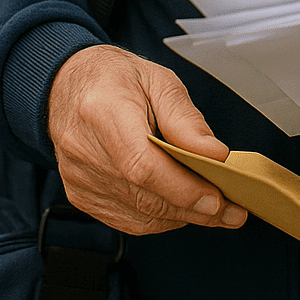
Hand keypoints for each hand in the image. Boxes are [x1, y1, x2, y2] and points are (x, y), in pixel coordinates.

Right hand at [47, 45, 246, 235]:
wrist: (67, 85)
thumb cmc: (115, 79)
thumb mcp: (159, 81)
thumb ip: (186, 119)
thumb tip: (215, 155)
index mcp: (104, 111)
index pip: (143, 166)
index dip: (182, 188)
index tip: (217, 199)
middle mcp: (84, 150)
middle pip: (144, 195)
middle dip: (194, 208)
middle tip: (232, 212)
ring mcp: (79, 177)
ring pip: (138, 215)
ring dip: (181, 217)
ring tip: (215, 211)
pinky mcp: (80, 195)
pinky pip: (126, 220)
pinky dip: (159, 219)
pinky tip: (181, 208)